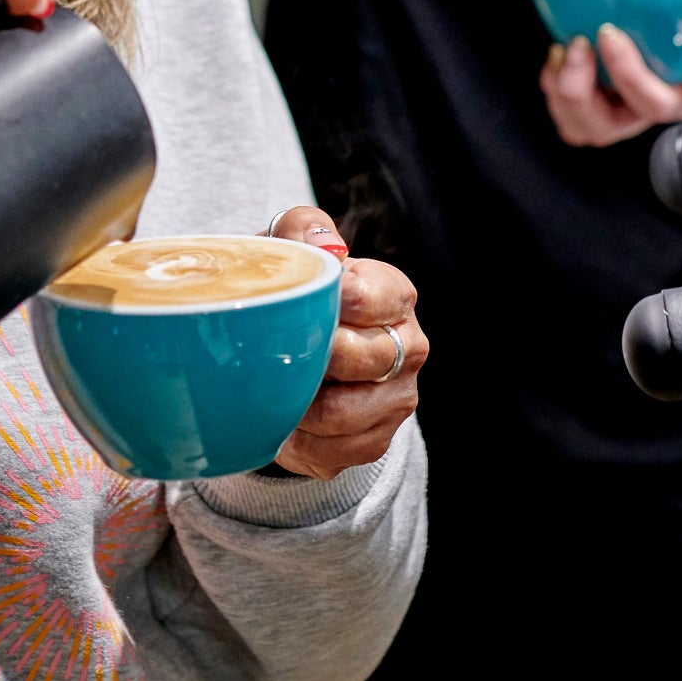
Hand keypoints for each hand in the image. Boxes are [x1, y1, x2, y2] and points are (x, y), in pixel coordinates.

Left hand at [268, 207, 424, 478]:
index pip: (366, 297)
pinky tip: (283, 418)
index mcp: (395, 295)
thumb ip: (304, 228)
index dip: (325, 302)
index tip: (296, 302)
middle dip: (308, 357)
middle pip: (355, 359)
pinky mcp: (373, 442)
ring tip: (272, 386)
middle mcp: (408, 348)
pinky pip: (328, 452)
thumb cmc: (298, 294)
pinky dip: (295, 440)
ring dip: (297, 404)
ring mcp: (396, 400)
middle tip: (272, 350)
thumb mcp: (294, 247)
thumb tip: (324, 247)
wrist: (298, 355)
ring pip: (338, 414)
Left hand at [539, 5, 681, 147]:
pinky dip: (555, 85)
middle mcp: (653, 109)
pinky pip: (573, 108)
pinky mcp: (611, 90)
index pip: (652, 103)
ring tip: (560, 51)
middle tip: (574, 44)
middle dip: (577, 91)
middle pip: (604, 128)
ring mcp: (628, 104)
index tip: (609, 32)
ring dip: (560, 93)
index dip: (625, 73)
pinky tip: (558, 53)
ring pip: (582, 126)